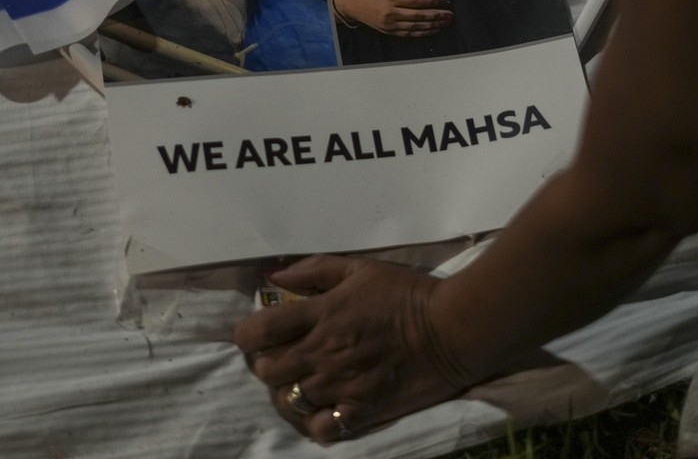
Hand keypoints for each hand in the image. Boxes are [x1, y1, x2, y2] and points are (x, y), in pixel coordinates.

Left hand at [234, 255, 474, 442]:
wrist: (451, 330)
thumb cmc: (405, 294)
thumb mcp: (360, 268)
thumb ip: (314, 271)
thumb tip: (275, 277)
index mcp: (319, 315)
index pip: (258, 332)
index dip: (246, 335)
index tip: (256, 333)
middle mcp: (322, 353)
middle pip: (266, 370)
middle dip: (265, 363)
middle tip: (282, 356)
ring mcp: (340, 386)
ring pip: (288, 400)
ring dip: (287, 391)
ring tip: (301, 382)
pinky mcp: (361, 411)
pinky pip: (321, 429)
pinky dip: (314, 422)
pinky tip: (321, 409)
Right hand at [332, 0, 451, 35]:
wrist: (350, 3)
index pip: (417, 1)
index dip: (432, 2)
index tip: (444, 1)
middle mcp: (391, 13)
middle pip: (419, 16)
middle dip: (437, 16)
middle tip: (450, 15)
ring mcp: (389, 24)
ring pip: (416, 27)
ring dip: (433, 26)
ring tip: (445, 23)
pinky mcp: (388, 31)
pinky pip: (408, 33)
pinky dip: (422, 33)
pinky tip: (432, 31)